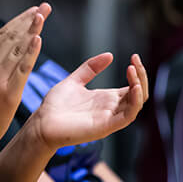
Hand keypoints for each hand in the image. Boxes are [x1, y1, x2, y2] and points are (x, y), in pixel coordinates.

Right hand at [0, 3, 49, 145]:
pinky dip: (30, 53)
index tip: (32, 10)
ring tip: (43, 15)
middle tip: (44, 7)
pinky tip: (38, 39)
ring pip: (18, 49)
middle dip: (29, 20)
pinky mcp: (9, 92)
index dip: (17, 21)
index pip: (1, 35)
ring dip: (32, 30)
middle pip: (12, 38)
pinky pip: (22, 69)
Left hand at [28, 53, 146, 149]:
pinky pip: (128, 116)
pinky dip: (135, 102)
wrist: (41, 122)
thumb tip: (110, 55)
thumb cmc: (56, 106)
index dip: (137, 72)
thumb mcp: (75, 81)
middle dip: (141, 75)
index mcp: (107, 98)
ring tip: (133, 70)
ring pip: (137, 104)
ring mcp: (110, 118)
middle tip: (135, 60)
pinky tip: (134, 87)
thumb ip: (90, 68)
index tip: (134, 56)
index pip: (133, 86)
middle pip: (139, 93)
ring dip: (140, 86)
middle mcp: (112, 108)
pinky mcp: (106, 126)